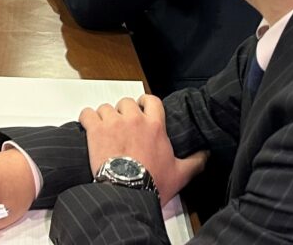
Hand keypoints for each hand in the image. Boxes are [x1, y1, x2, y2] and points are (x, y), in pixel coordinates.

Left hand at [79, 95, 207, 202]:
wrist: (128, 192)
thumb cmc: (152, 183)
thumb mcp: (180, 174)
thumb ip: (196, 162)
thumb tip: (206, 155)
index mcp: (155, 126)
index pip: (151, 100)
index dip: (145, 102)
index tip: (142, 107)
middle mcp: (134, 119)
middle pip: (126, 102)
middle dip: (123, 111)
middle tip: (122, 125)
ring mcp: (113, 122)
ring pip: (105, 107)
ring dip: (104, 117)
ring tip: (105, 130)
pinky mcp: (96, 130)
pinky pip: (87, 114)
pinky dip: (86, 119)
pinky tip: (88, 128)